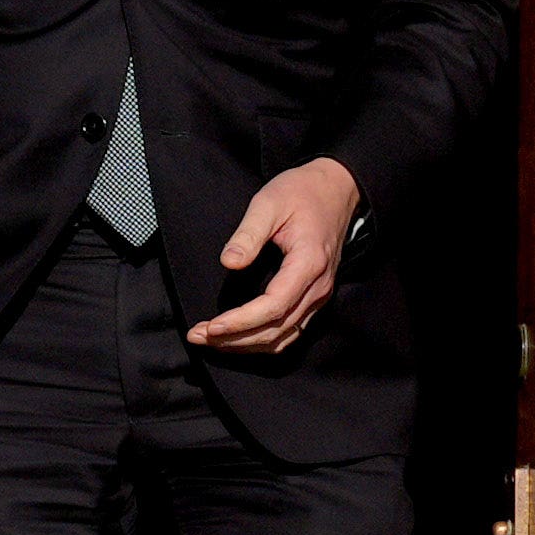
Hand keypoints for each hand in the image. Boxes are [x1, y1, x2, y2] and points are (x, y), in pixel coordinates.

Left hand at [187, 158, 363, 354]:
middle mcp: (319, 287)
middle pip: (276, 329)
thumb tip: (229, 262)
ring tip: (210, 340)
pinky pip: (290, 331)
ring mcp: (320, 295)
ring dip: (246, 344)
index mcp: (309, 263)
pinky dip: (262, 340)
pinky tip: (238, 337)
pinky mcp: (315, 298)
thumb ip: (248, 233)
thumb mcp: (269, 202)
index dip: (241, 322)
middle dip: (235, 339)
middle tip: (198, 336)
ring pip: (283, 337)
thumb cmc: (302, 192)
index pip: (274, 306)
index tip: (211, 326)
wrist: (336, 189)